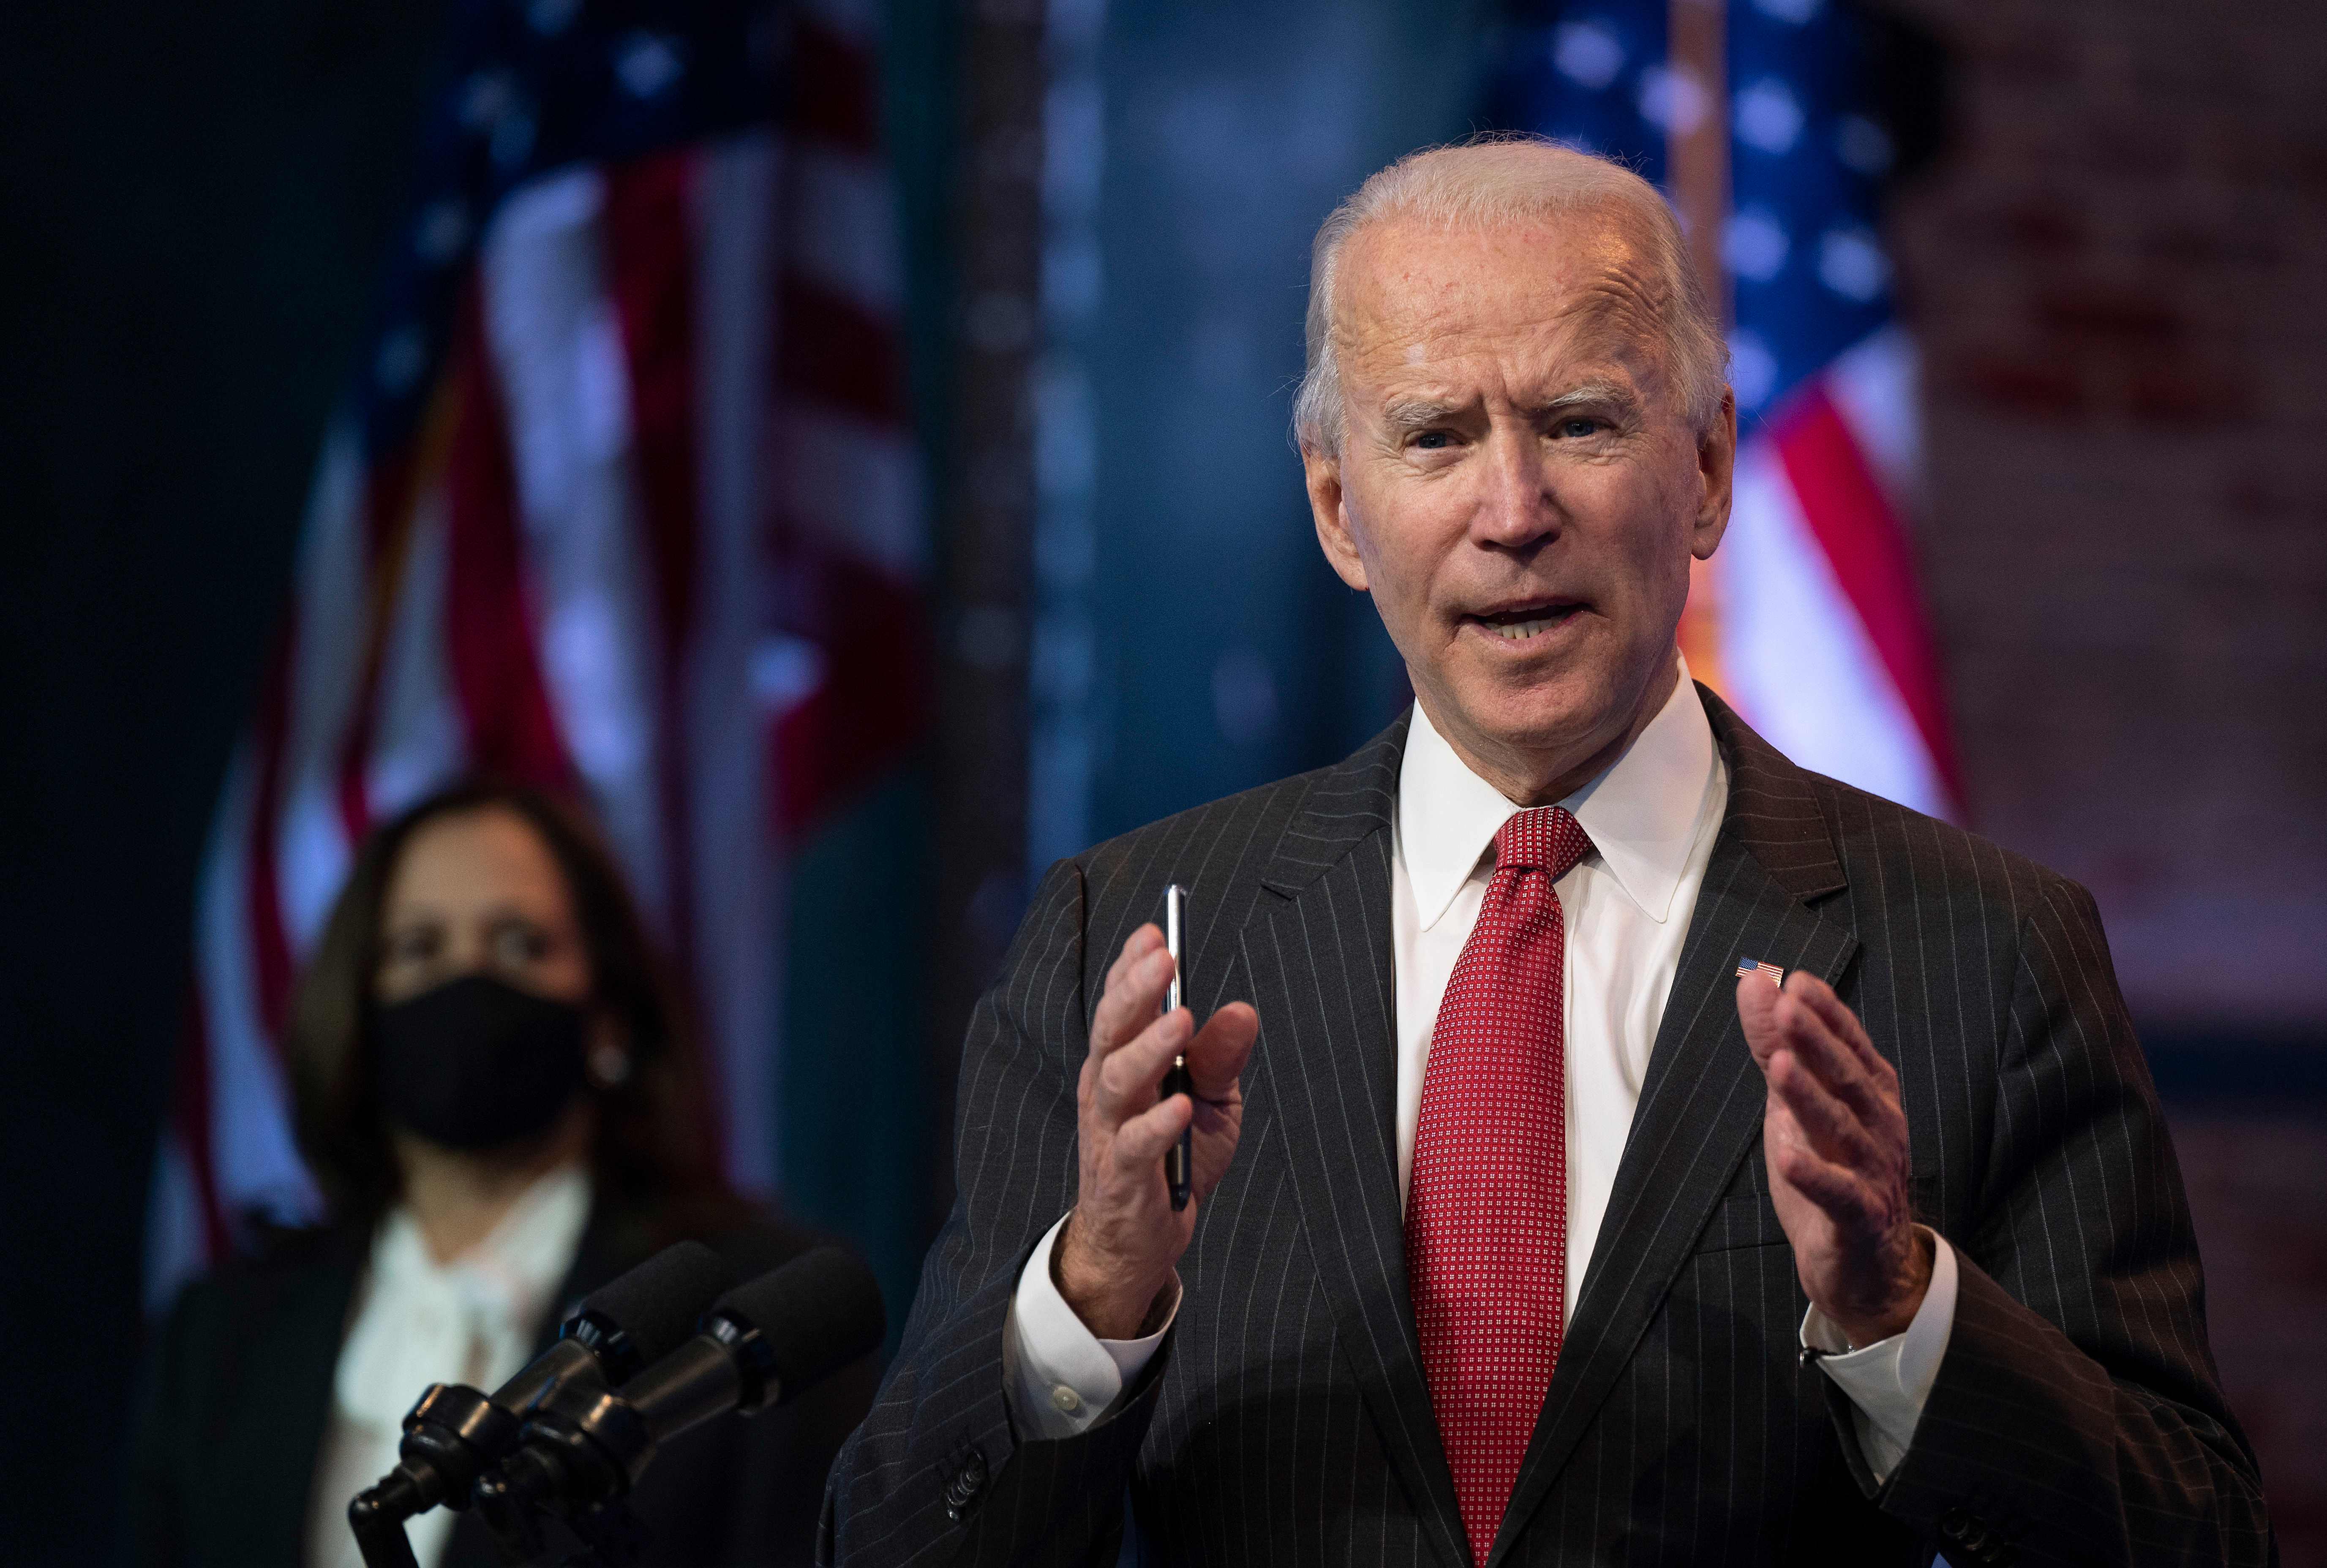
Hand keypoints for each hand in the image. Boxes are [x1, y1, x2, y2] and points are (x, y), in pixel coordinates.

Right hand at [1055, 922, 1259, 1338]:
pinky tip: (1181, 1104)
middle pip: (1111, 1030)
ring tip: (1180, 1019)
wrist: (1141, 1241)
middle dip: (1134, 990)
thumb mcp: (1210, 1102)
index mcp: (1122, 1062)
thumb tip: (1243, 1010)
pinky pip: (1135, 1145)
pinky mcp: (1120, 1176)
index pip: (1120, 1005)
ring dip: (1148, 1047)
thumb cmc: (1173, 1159)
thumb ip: (1220, 1058)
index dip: (1132, 967)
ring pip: (1116, 1079)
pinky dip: (1158, 1124)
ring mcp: (1107, 1131)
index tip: (1155, 930)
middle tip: (1164, 957)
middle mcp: (1105, 1089)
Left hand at [1738, 970, 1928, 1345]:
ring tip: (1779, 1066)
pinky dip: (1815, 1175)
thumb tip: (1757, 982)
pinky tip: (1787, 1158)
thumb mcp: (1795, 1105)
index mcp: (1868, 1096)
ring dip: (1811, 1097)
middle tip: (1788, 1007)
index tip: (1797, 981)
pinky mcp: (1860, 1218)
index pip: (1850, 1046)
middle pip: (1848, 1079)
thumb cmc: (1831, 1172)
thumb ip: (1776, 1046)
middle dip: (1818, 1042)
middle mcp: (1878, 1127)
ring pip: (1842, 1130)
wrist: (1867, 1266)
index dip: (1827, 1014)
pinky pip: (1840, 1194)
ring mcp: (1873, 1173)